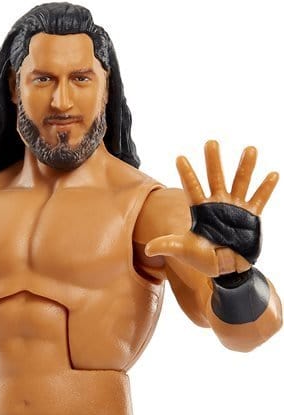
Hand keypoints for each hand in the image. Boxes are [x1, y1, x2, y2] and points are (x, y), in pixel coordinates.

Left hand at [145, 140, 278, 276]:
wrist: (225, 268)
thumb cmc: (203, 257)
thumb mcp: (184, 250)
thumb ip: (167, 245)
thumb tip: (147, 249)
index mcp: (200, 211)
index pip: (191, 189)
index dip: (186, 174)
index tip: (179, 157)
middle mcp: (217, 205)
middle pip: (215, 178)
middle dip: (213, 161)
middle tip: (210, 142)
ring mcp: (235, 208)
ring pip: (240, 182)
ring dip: (245, 167)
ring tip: (249, 149)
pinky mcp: (250, 216)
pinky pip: (259, 199)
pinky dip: (266, 188)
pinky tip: (273, 174)